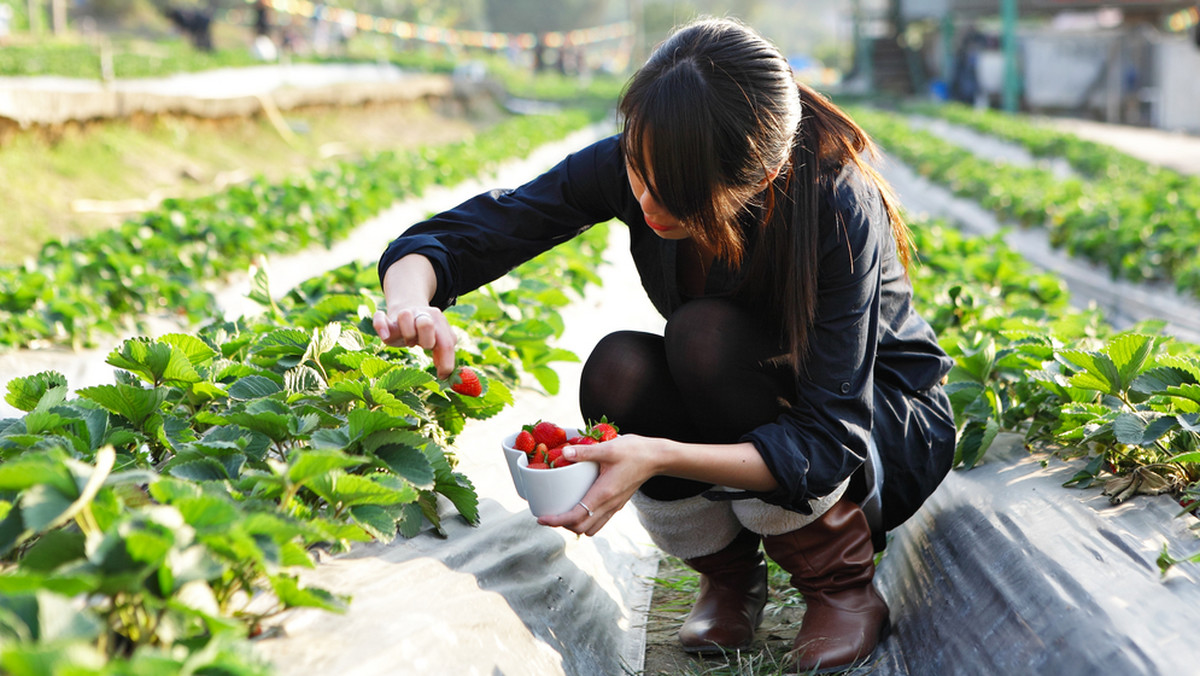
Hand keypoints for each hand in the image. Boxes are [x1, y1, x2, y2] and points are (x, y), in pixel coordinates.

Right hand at [372, 306, 456, 378]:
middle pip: (426, 324)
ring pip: (404, 316)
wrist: (409, 308)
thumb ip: (444, 354)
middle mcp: (422, 315)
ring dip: (407, 334)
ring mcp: (404, 315)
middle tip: (425, 346)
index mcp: (439, 322)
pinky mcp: (387, 319)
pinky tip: (385, 336)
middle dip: (427, 341)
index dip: (446, 362)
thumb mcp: (439, 340)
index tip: (442, 375)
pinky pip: (379, 318)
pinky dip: (381, 325)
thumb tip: (445, 375)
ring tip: (410, 341)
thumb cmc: (426, 333)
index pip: (446, 342)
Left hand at [537, 434, 659, 536]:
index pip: (576, 516)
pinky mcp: (618, 503)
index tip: (542, 519)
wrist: (657, 458)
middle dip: (563, 525)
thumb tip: (563, 453)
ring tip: (563, 513)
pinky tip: (580, 506)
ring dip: (576, 525)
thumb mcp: (608, 448)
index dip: (557, 521)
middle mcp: (609, 505)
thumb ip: (585, 451)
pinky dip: (587, 520)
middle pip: (582, 528)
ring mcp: (615, 506)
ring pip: (592, 528)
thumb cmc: (634, 451)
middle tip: (549, 515)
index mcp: (604, 494)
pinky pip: (600, 520)